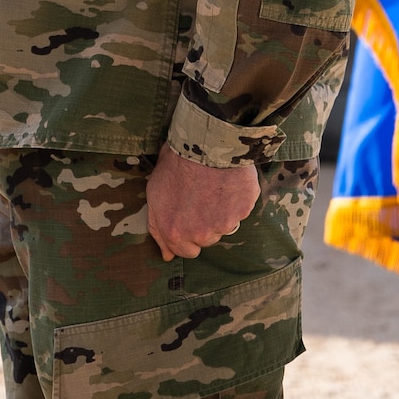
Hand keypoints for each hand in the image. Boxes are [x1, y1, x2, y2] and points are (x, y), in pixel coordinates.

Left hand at [146, 145, 260, 260]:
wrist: (202, 142)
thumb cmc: (175, 165)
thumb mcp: (155, 194)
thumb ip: (159, 228)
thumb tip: (167, 255)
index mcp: (176, 231)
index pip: (186, 251)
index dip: (186, 233)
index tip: (187, 215)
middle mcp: (201, 234)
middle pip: (206, 239)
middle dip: (204, 223)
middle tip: (200, 196)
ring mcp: (225, 223)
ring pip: (224, 226)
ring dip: (221, 211)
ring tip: (213, 185)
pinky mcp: (244, 210)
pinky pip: (241, 210)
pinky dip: (236, 200)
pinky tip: (226, 181)